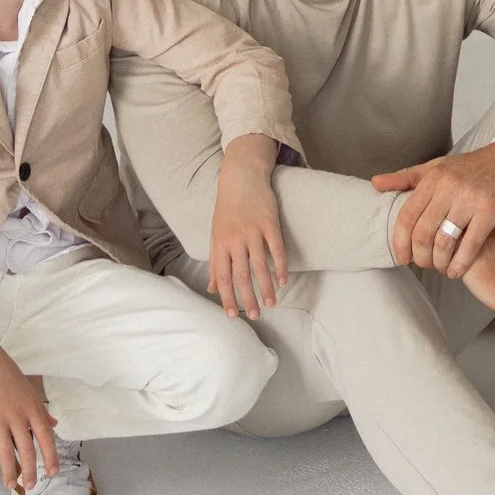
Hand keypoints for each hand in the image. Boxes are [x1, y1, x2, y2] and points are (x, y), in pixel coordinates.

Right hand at [0, 332, 57, 489]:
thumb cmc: (4, 370)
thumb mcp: (28, 388)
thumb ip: (40, 409)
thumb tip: (54, 426)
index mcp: (32, 406)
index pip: (46, 438)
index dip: (50, 457)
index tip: (53, 472)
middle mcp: (17, 415)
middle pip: (27, 449)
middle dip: (30, 470)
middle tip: (31, 486)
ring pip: (6, 452)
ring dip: (10, 472)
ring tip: (11, 486)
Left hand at [211, 133, 288, 316]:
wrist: (240, 178)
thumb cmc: (227, 209)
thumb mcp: (216, 235)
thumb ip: (215, 262)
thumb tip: (211, 288)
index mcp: (220, 244)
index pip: (222, 277)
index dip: (226, 297)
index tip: (232, 315)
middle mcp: (235, 240)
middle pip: (241, 275)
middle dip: (247, 298)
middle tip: (254, 316)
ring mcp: (253, 231)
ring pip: (259, 265)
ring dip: (266, 287)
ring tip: (271, 304)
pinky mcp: (269, 223)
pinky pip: (276, 248)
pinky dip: (280, 266)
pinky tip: (283, 281)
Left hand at [372, 141, 494, 276]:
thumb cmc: (473, 167)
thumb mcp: (437, 167)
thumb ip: (406, 178)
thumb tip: (374, 184)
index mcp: (433, 178)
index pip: (406, 216)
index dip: (400, 242)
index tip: (402, 258)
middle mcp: (449, 188)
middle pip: (423, 233)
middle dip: (420, 257)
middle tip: (424, 266)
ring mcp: (470, 200)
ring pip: (444, 242)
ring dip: (439, 263)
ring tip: (441, 269)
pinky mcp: (490, 211)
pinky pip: (470, 245)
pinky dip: (460, 264)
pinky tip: (457, 271)